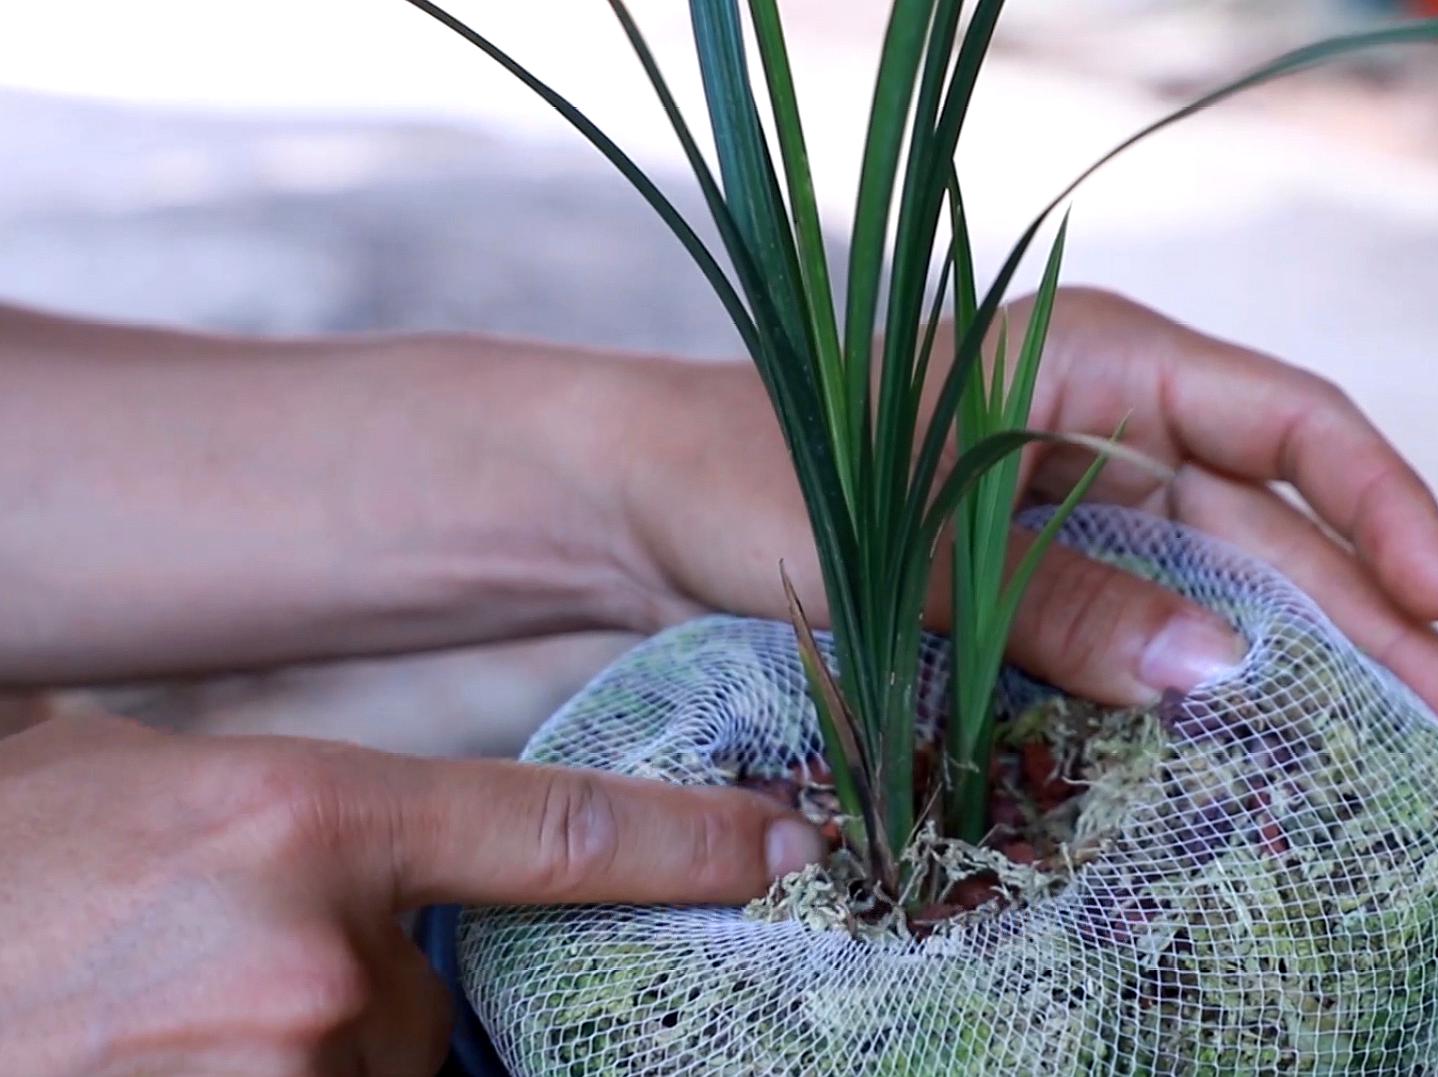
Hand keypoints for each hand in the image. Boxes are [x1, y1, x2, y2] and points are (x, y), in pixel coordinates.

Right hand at [0, 712, 823, 1075]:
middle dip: (370, 1005)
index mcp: (305, 816)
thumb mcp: (149, 785)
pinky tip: (171, 1043)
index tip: (790, 845)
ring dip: (304, 1060)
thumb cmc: (4, 854)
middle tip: (234, 979)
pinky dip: (268, 1075)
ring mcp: (276, 1067)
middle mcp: (315, 956)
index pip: (561, 831)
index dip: (692, 845)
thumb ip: (300, 822)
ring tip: (173, 1015)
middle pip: (431, 1006)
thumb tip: (404, 861)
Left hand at [621, 288, 1437, 768]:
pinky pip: (1154, 644)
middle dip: (1382, 629)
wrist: (639, 508)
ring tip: (1416, 766)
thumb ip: (1054, 595)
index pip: (1282, 418)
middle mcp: (1105, 434)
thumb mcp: (900, 536)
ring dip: (1318, 680)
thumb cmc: (748, 472)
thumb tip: (1216, 674)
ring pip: (1229, 598)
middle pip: (1278, 529)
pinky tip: (1271, 767)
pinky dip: (1211, 704)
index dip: (1379, 502)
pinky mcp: (1044, 591)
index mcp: (1090, 363)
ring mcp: (1079, 516)